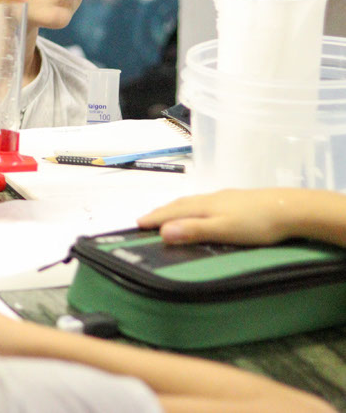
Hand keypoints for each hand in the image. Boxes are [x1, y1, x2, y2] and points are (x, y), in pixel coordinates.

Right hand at [137, 189, 303, 245]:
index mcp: (204, 206)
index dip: (154, 218)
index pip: (172, 211)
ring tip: (168, 216)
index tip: (136, 224)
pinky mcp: (238, 201)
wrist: (292, 209)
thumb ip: (194, 230)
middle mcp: (211, 198)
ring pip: (193, 202)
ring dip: (176, 209)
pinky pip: (206, 203)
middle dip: (161, 211)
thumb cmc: (258, 223)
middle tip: (146, 219)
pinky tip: (202, 212)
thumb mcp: (224, 230)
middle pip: (180, 204)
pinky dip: (193, 208)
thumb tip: (162, 231)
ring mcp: (225, 198)